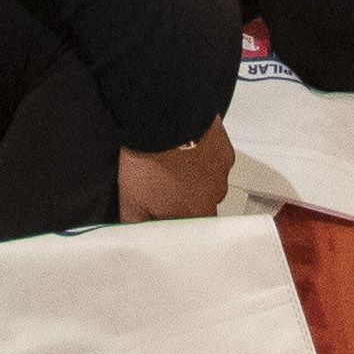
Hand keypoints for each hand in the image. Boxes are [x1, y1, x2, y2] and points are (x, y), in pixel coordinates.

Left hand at [113, 122, 237, 226]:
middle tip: (162, 182)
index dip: (171, 218)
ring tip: (172, 162)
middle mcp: (213, 198)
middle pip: (199, 206)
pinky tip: (186, 148)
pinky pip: (214, 159)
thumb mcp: (130, 198)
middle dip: (182, 198)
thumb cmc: (150, 159)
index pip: (187, 229)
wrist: (164, 121)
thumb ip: (135, 221)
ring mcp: (220, 173)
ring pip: (208, 182)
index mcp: (193, 215)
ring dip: (193, 176)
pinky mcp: (224, 151)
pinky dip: (202, 156)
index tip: (159, 209)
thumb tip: (135, 232)